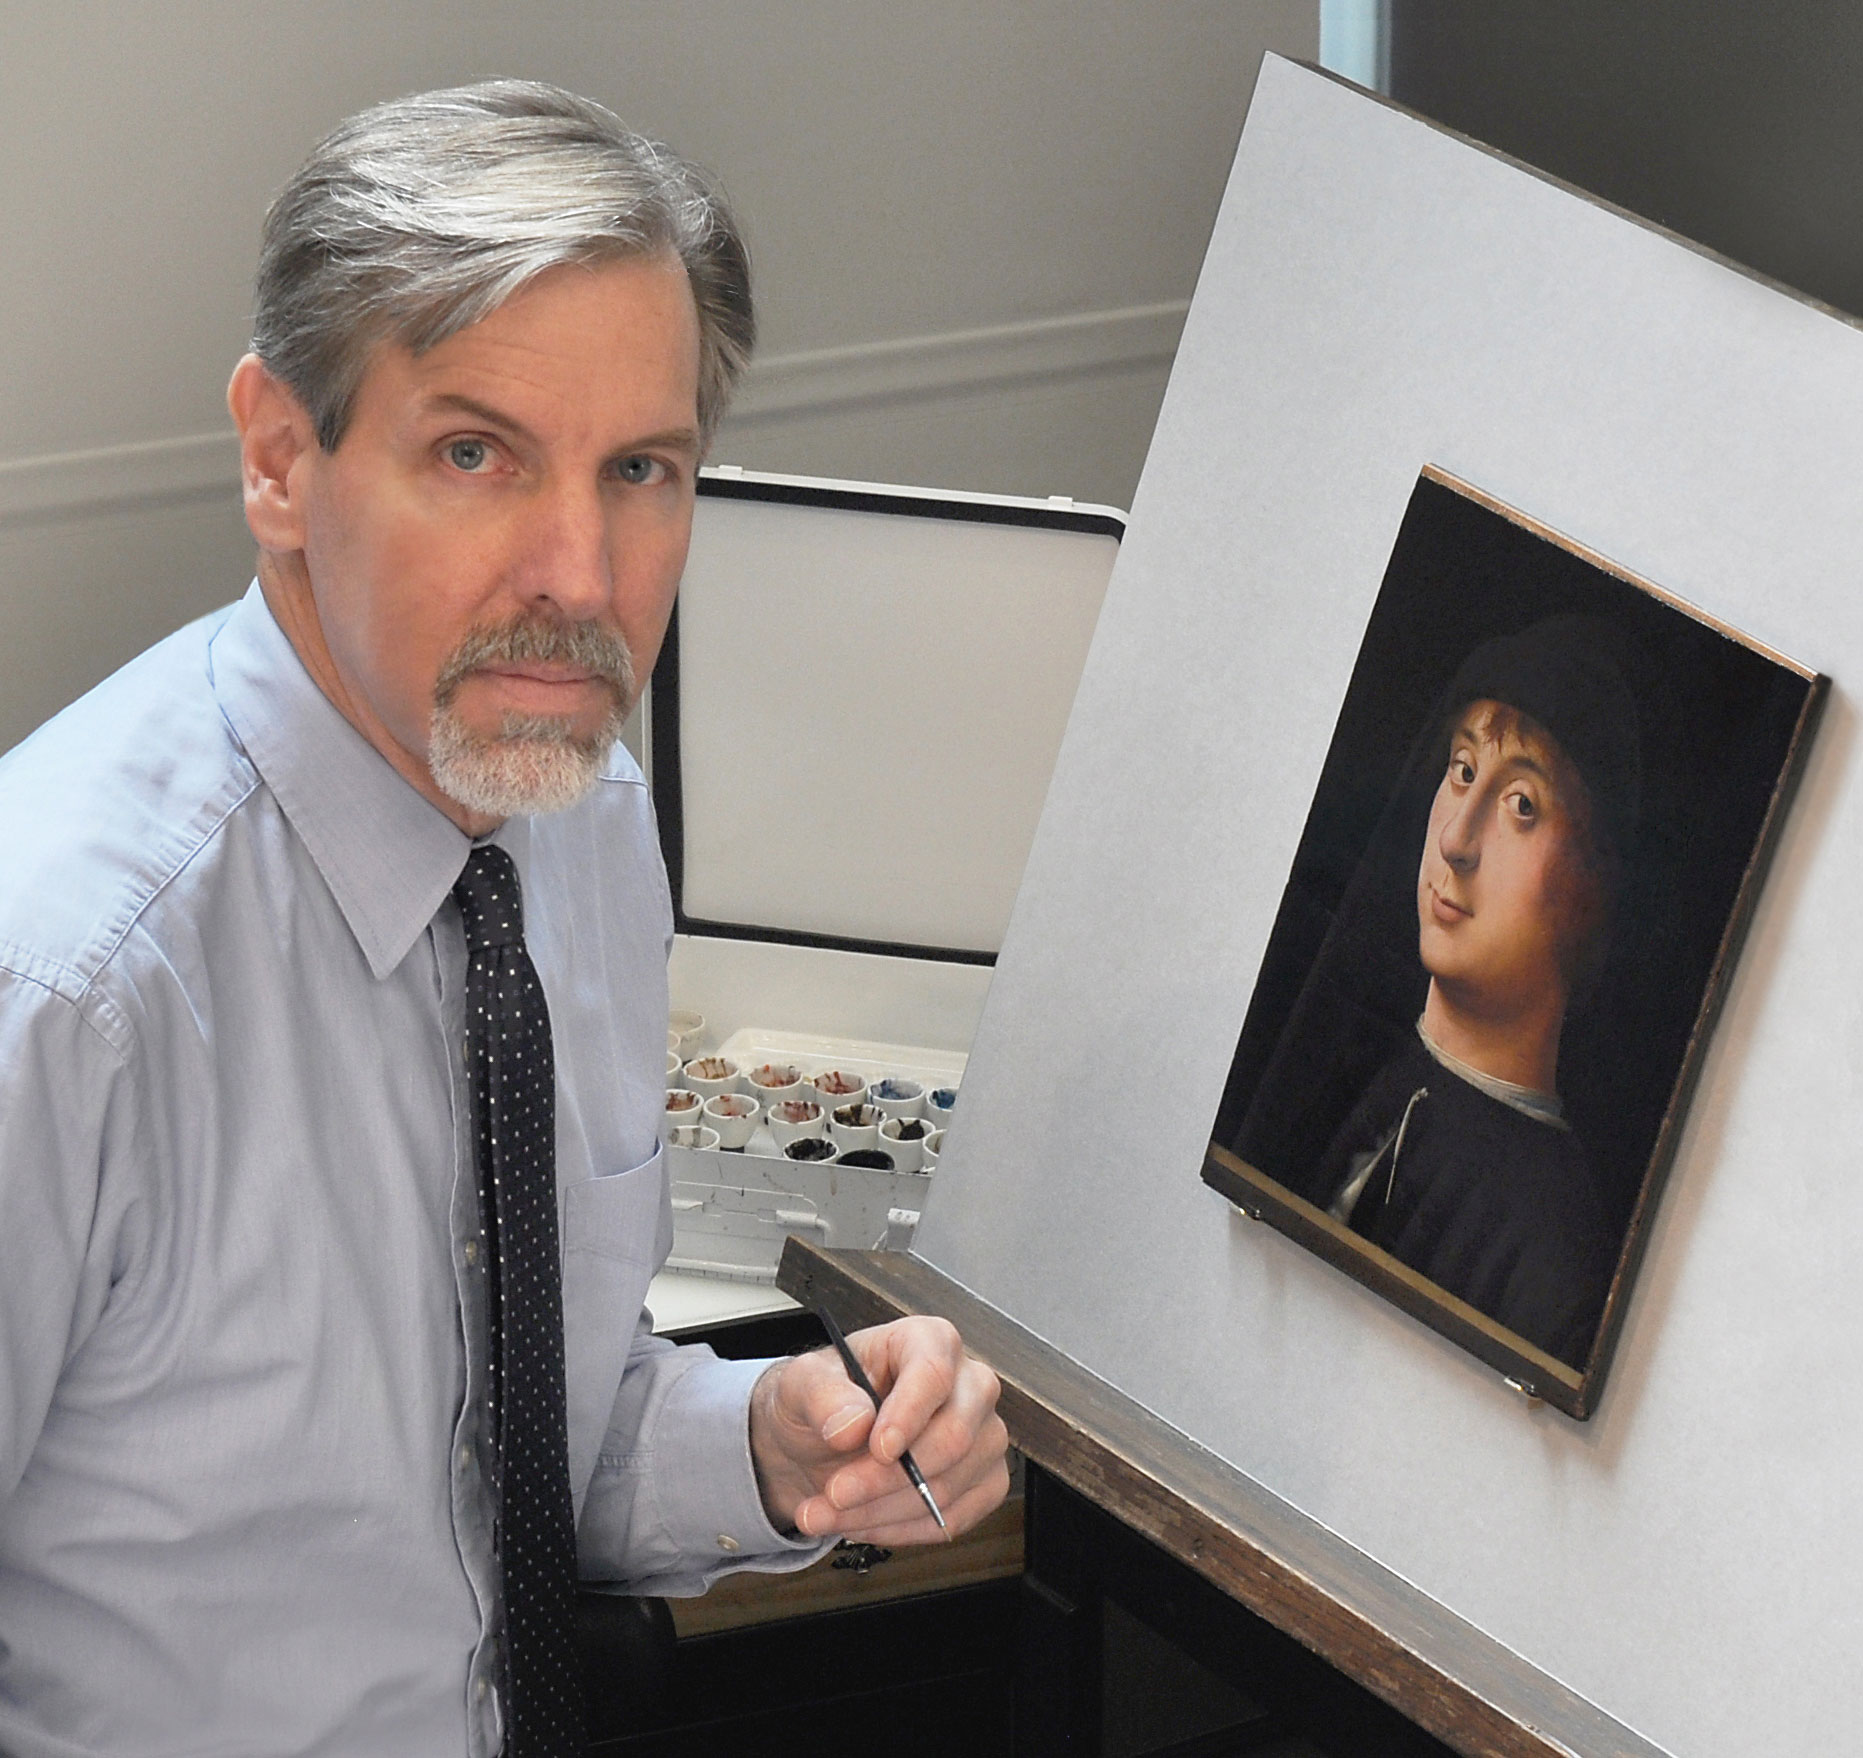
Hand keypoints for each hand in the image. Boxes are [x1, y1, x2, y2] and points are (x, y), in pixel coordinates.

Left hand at [748, 1316, 1007, 1543]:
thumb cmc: (824, 1400)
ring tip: (829, 1513)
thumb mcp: (802, 1385)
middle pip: (953, 1436)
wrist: (823, 1443)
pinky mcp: (984, 1482)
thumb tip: (852, 1424)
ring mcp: (984, 1435)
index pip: (935, 1372)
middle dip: (887, 1477)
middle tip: (835, 1493)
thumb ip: (822, 1396)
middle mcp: (968, 1384)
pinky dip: (901, 1530)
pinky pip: (953, 1518)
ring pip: (950, 1485)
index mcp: (928, 1341)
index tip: (878, 1448)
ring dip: (882, 1511)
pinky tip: (862, 1522)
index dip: (909, 1414)